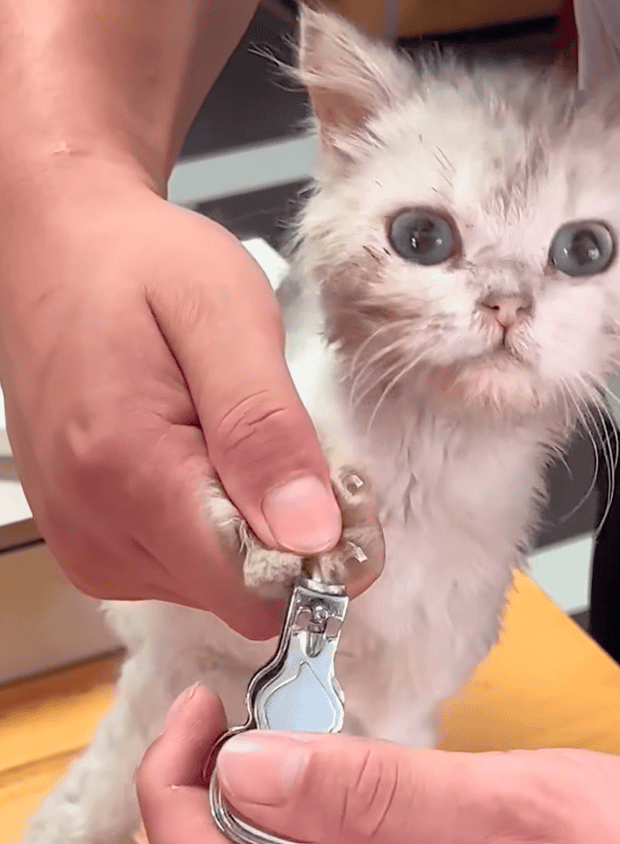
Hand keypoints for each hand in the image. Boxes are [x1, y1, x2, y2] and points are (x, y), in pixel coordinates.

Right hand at [0, 158, 342, 637]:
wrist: (57, 249)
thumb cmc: (140, 266)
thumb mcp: (224, 317)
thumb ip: (266, 429)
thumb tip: (311, 534)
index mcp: (128, 474)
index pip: (252, 594)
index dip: (316, 560)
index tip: (338, 496)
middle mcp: (96, 531)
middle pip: (238, 595)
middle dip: (286, 535)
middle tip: (284, 442)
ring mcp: (87, 543)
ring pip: (215, 587)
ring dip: (250, 526)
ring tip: (232, 436)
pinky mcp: (91, 541)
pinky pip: (182, 567)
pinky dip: (215, 524)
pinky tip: (205, 458)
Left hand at [137, 685, 619, 843]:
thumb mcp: (517, 815)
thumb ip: (376, 796)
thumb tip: (250, 769)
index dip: (177, 793)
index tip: (199, 710)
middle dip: (221, 776)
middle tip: (256, 691)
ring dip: (277, 783)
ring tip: (307, 711)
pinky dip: (328, 800)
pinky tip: (358, 758)